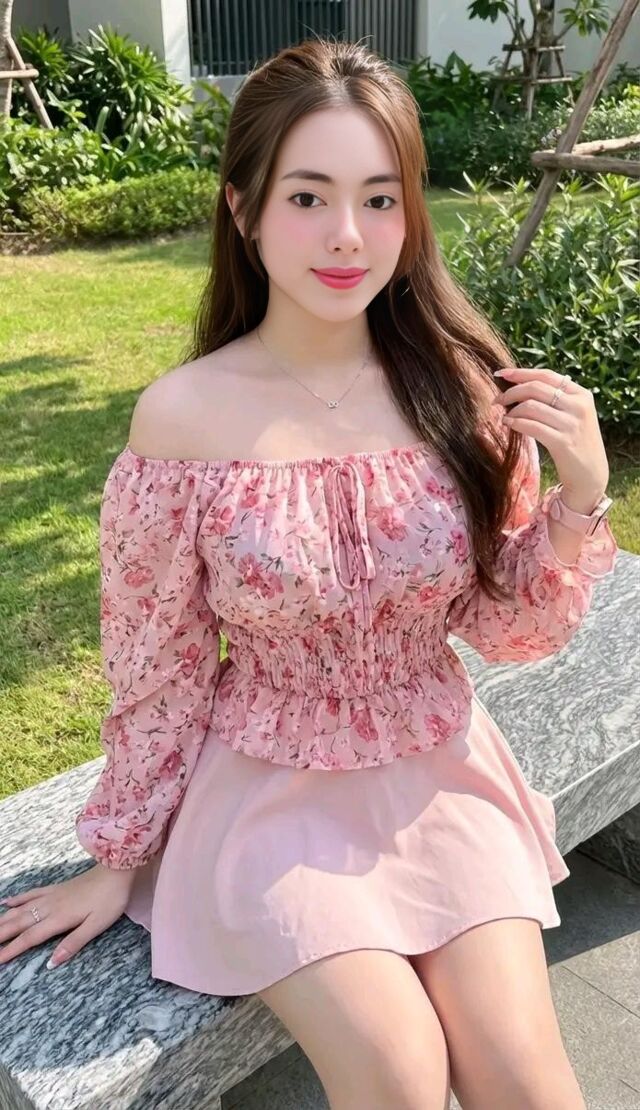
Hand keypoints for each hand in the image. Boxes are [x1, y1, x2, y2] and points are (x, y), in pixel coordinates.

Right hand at [0, 863, 136, 968]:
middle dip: (1, 935)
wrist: (116, 869)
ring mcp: (52, 895)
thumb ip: (73, 943)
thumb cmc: (110, 900)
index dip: (11, 950)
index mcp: (59, 918)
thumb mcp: (96, 925)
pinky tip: (6, 902)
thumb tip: (51, 963)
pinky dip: (17, 899)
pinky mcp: (56, 888)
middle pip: (19, 923)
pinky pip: (32, 893)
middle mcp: (50, 906)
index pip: (30, 938)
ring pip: (21, 909)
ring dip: (3, 919)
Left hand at [492, 366, 609, 508]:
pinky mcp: (563, 442)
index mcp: (581, 394)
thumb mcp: (573, 415)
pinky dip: (516, 423)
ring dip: (512, 410)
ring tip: (504, 416)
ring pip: (531, 406)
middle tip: (497, 400)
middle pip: (536, 388)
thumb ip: (555, 399)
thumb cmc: (576, 443)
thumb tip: (520, 386)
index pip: (546, 375)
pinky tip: (508, 424)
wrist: (590, 476)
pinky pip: (532, 426)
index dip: (521, 372)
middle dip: (511, 392)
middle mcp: (579, 406)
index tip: (501, 373)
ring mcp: (572, 424)